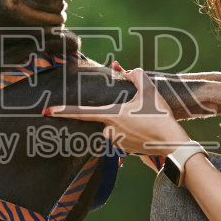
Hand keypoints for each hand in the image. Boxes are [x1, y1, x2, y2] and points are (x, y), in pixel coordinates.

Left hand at [43, 66, 192, 156]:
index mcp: (111, 115)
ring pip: (115, 126)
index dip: (63, 111)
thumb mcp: (149, 90)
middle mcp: (109, 131)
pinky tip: (146, 130)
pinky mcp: (124, 151)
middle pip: (106, 116)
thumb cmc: (160, 117)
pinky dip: (131, 131)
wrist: (172, 144)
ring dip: (126, 121)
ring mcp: (116, 143)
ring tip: (146, 120)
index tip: (48, 111)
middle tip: (141, 113)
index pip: (81, 112)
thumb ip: (134, 75)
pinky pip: (122, 136)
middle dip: (119, 111)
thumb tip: (123, 69)